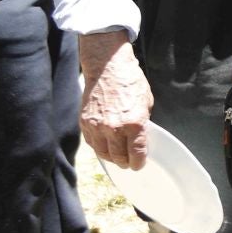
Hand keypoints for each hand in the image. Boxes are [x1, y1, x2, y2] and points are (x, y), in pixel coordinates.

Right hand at [78, 30, 153, 169]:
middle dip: (125, 163)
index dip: (139, 162)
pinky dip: (99, 148)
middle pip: (119, 157)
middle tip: (129, 163)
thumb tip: (141, 137)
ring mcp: (97, 127)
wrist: (107, 68)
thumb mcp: (146, 102)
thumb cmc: (130, 82)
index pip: (137, 153)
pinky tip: (105, 146)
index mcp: (134, 123)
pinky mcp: (85, 123)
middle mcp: (114, 128)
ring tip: (117, 158)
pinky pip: (92, 143)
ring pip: (103, 154)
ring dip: (111, 158)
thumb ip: (143, 122)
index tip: (139, 165)